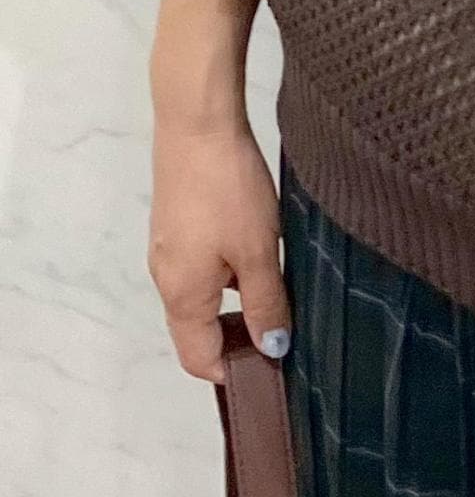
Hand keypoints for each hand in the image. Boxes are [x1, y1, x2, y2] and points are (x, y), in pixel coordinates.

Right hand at [147, 120, 290, 381]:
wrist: (198, 125)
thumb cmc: (227, 189)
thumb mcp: (258, 251)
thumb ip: (266, 303)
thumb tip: (273, 349)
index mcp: (182, 295)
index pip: (198, 359)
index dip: (235, 371)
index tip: (275, 364)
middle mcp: (167, 279)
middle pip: (199, 331)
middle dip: (239, 338)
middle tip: (286, 328)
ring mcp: (170, 251)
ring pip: (204, 297)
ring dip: (238, 301)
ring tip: (282, 289)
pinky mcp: (178, 226)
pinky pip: (203, 268)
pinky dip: (230, 274)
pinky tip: (263, 253)